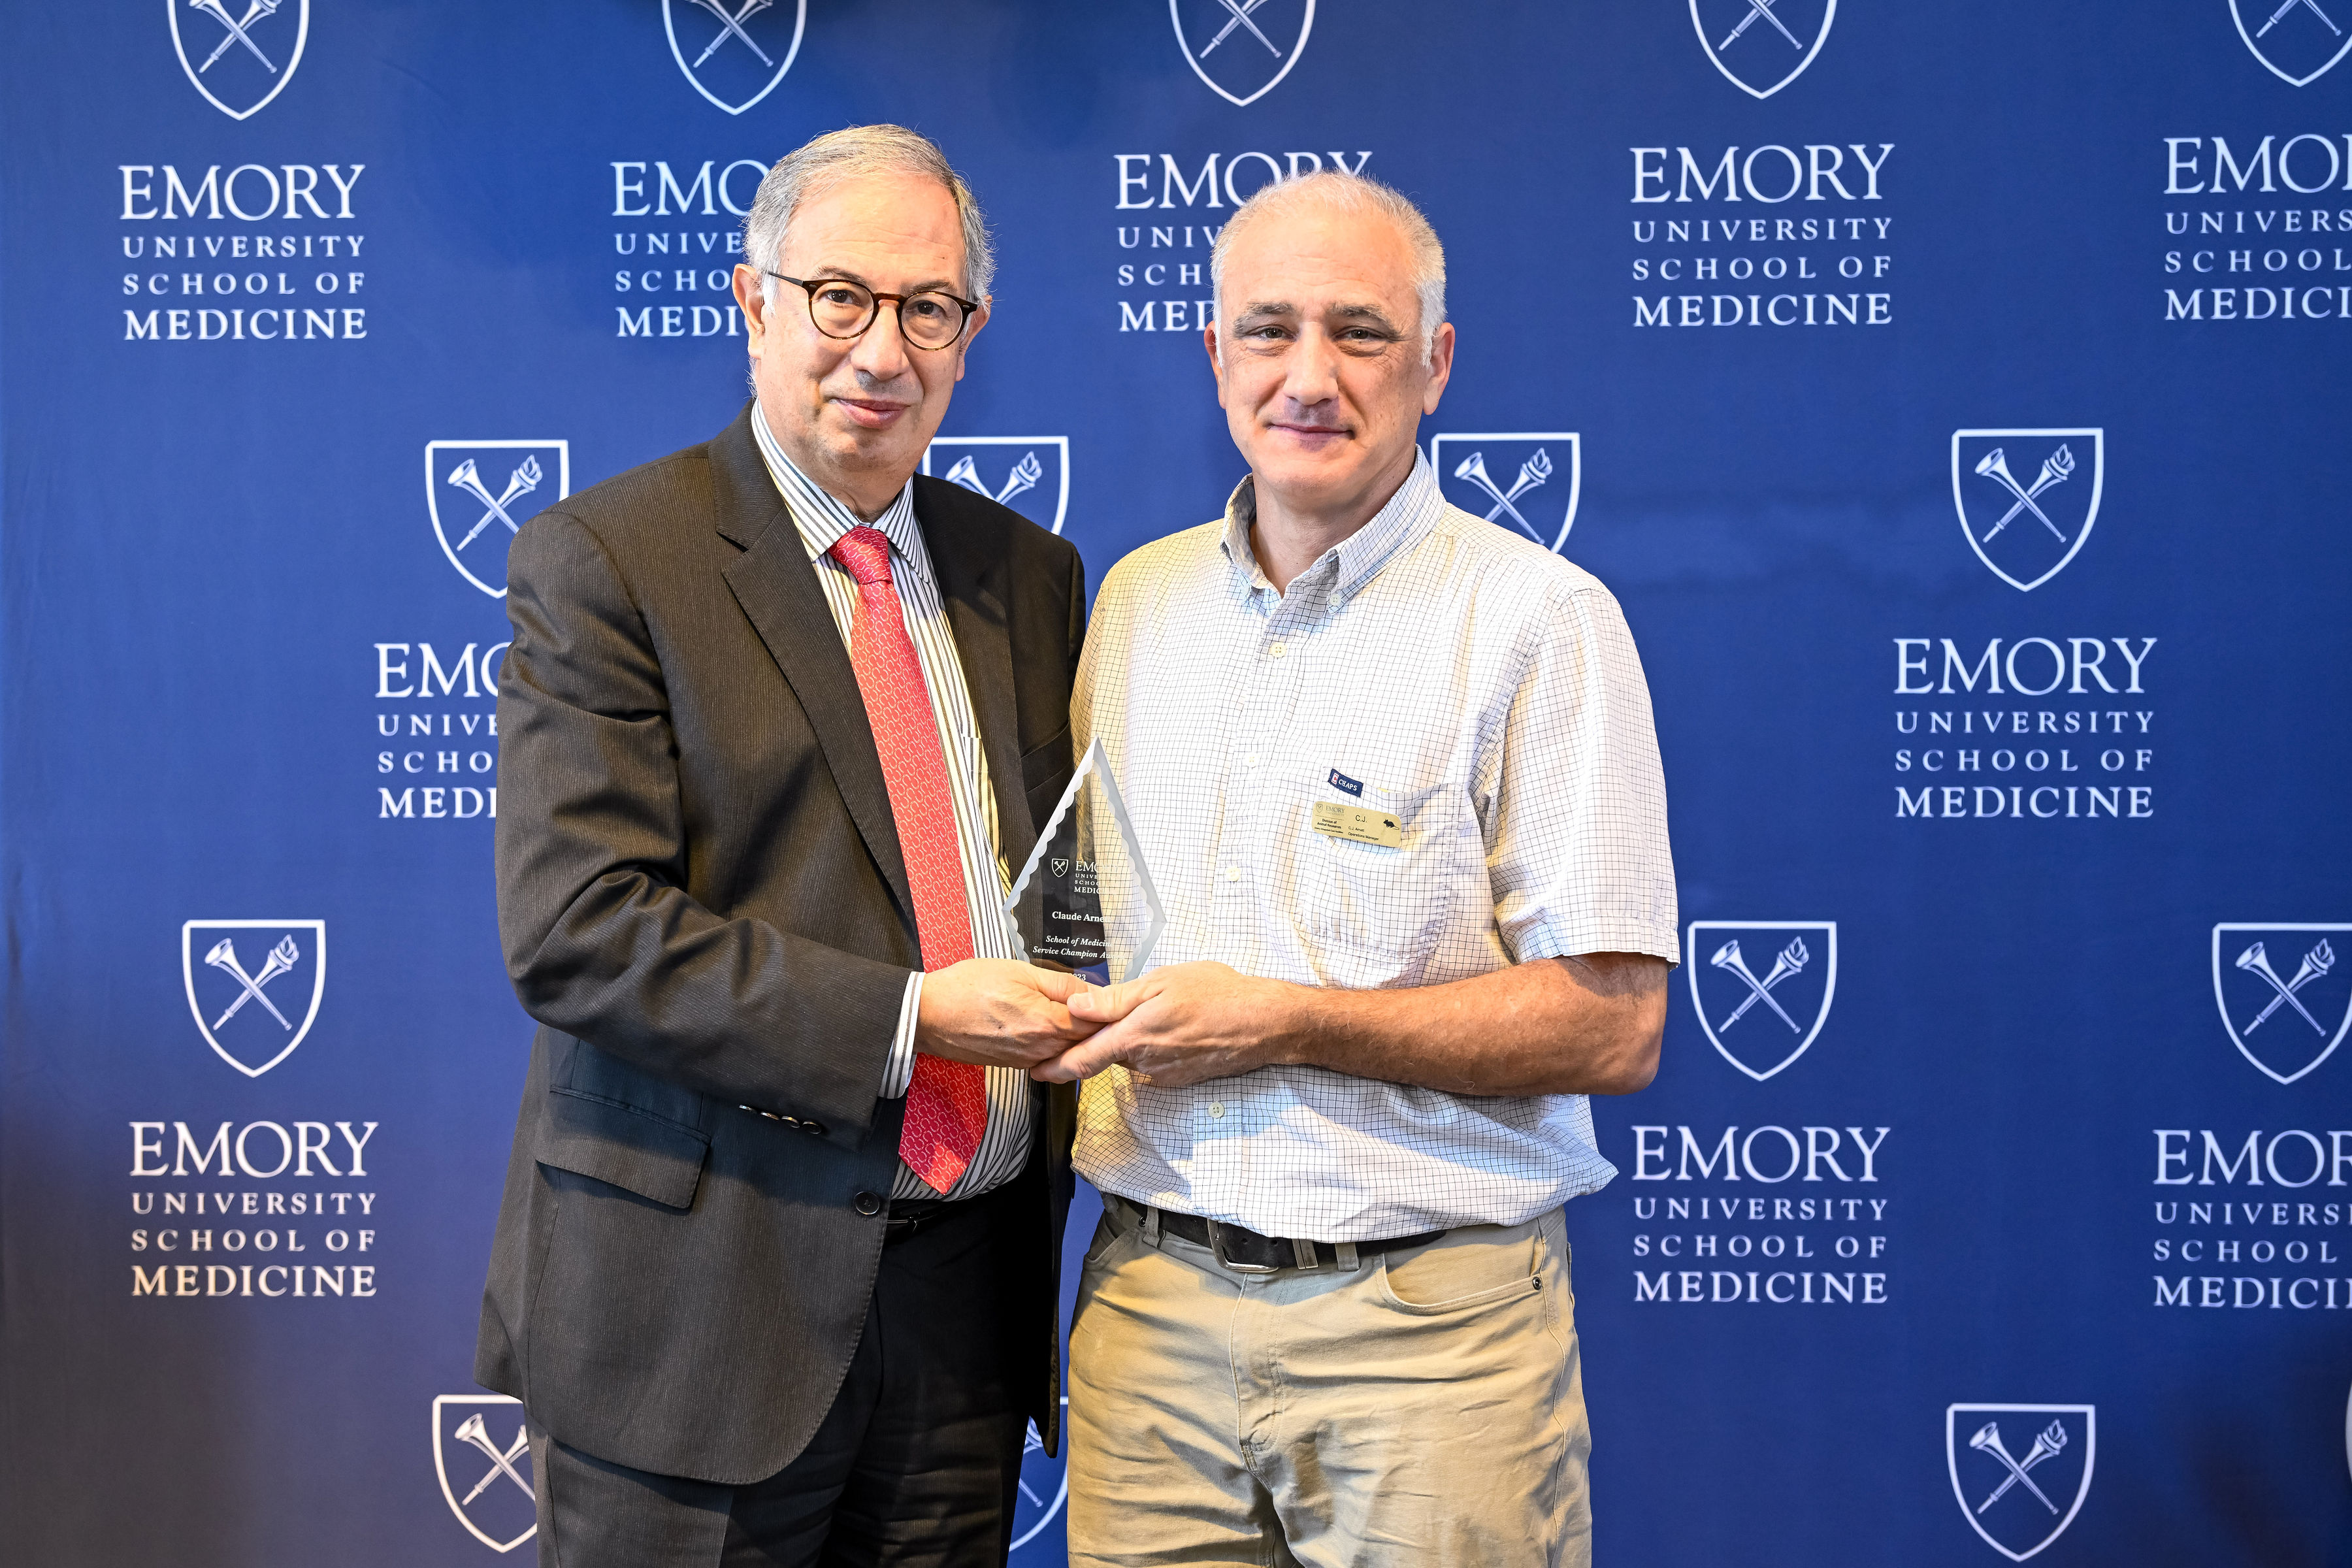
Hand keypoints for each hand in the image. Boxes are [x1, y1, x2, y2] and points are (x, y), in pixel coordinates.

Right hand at [916, 959, 1098, 1071]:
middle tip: (1101, 1004)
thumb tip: (1093, 992)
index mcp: (1048, 1023)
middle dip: (1095, 1024)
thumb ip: (1061, 984)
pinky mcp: (1015, 1065)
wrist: (929, 1015)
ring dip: (1075, 1035)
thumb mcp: (1020, 971)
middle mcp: (1042, 1049)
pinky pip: (1046, 1056)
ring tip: (1074, 1012)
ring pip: (1066, 1050)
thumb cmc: (968, 987)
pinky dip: (1054, 1043)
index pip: (1096, 1023)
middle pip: (1085, 1040)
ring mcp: (1028, 1060)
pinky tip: (1047, 1025)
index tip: (1114, 999)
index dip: (1108, 1010)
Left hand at [1031, 961, 1289, 1086]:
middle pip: (1107, 1053)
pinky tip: (1178, 1025)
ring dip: (1135, 1039)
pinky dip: (1156, 1046)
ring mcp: (1165, 1075)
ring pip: (1133, 1057)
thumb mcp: (1161, 983)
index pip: (1081, 1061)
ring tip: (1163, 1011)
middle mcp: (1145, 1064)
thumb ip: (1115, 999)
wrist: (1264, 1022)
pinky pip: (1155, 1062)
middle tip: (1126, 1008)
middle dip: (1105, 1036)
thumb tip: (1075, 1007)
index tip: (1034, 1071)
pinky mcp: (1182, 1079)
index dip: (1054, 1068)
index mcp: (1133, 1038)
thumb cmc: (1217, 994)